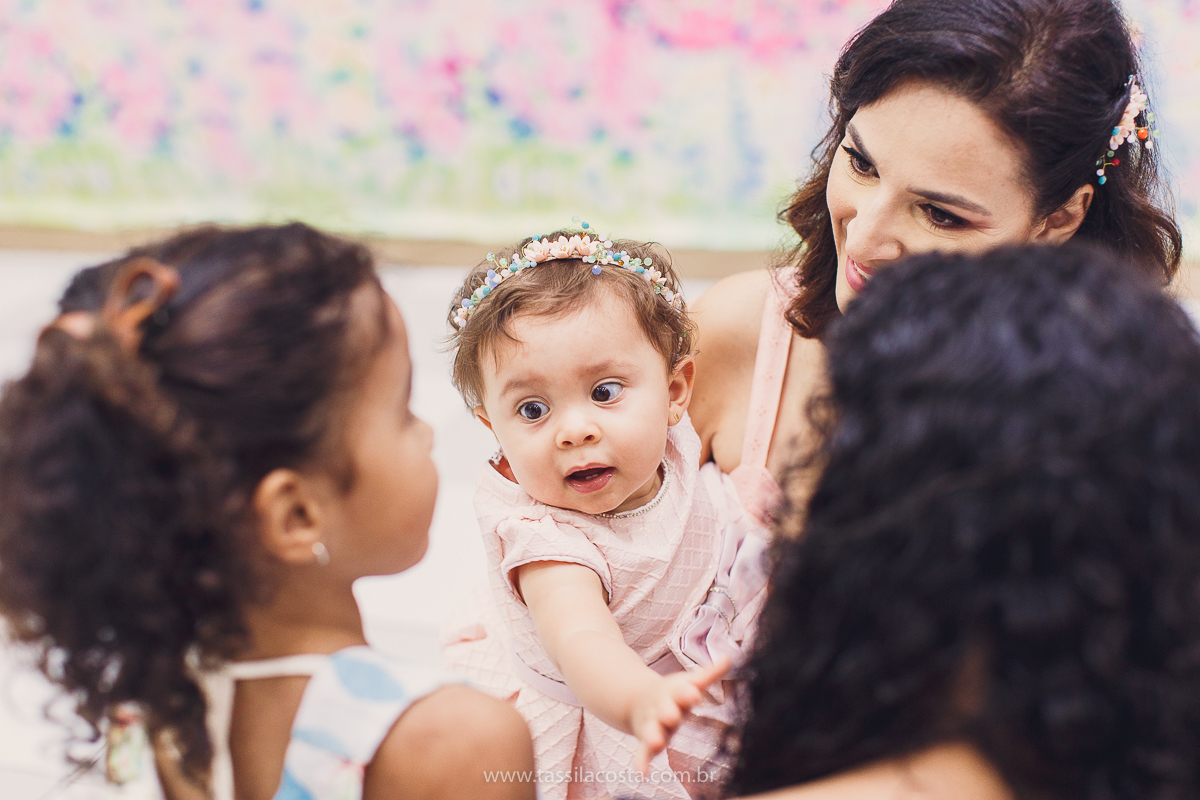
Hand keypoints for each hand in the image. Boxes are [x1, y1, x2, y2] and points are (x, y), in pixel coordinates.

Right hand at [630, 656, 730, 774]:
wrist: (637, 698)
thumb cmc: (672, 692)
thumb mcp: (688, 681)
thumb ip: (709, 673)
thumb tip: (729, 657)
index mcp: (674, 692)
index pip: (681, 691)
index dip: (687, 693)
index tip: (694, 693)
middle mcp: (661, 708)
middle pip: (665, 710)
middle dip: (668, 712)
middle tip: (672, 715)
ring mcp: (651, 724)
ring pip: (651, 730)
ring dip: (653, 736)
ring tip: (656, 743)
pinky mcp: (645, 741)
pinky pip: (642, 752)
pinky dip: (641, 761)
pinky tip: (642, 772)